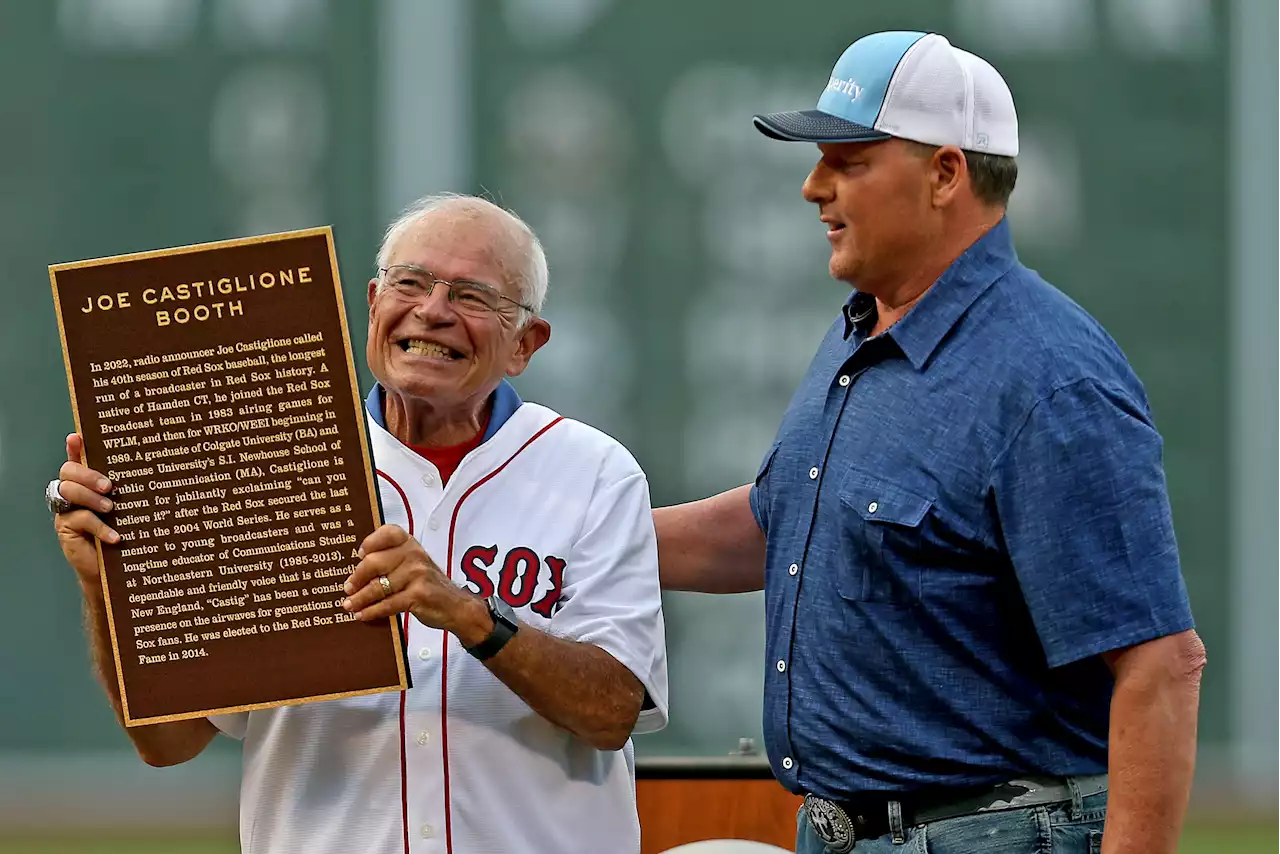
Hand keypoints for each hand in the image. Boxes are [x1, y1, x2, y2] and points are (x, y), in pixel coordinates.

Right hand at [53, 433, 120, 586]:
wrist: (115, 568)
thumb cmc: (126, 532)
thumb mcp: (130, 507)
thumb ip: (130, 489)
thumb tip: (154, 467)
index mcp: (88, 482)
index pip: (77, 459)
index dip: (75, 448)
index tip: (77, 437)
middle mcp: (72, 492)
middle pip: (68, 472)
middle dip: (87, 475)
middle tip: (110, 486)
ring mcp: (66, 510)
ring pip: (67, 492)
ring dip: (90, 498)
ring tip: (111, 508)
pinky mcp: (65, 529)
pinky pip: (78, 520)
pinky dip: (99, 527)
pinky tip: (114, 536)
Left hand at [342, 525, 486, 635]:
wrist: (455, 605)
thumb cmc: (428, 585)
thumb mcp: (414, 564)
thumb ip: (391, 560)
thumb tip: (356, 572)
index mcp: (410, 544)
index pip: (388, 533)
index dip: (370, 542)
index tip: (359, 555)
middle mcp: (414, 555)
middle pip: (374, 563)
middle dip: (357, 578)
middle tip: (347, 589)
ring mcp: (417, 574)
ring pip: (379, 587)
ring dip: (360, 599)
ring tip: (349, 605)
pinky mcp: (418, 594)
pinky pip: (388, 604)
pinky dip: (372, 611)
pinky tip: (362, 615)